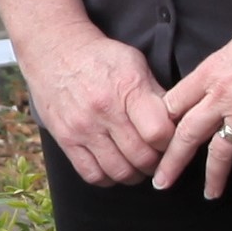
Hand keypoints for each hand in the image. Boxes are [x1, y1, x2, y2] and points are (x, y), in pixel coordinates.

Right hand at [24, 24, 178, 190]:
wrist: (55, 51)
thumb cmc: (100, 57)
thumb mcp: (135, 63)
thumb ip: (156, 95)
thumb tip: (176, 122)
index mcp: (126, 88)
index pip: (158, 132)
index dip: (170, 142)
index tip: (169, 140)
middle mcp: (103, 111)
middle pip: (141, 157)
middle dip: (156, 162)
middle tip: (157, 156)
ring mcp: (82, 128)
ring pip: (119, 171)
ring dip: (135, 174)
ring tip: (137, 164)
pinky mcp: (65, 140)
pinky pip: (92, 174)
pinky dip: (108, 178)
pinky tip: (114, 166)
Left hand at [153, 0, 231, 194]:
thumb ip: (221, 69)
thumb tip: (215, 82)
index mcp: (210, 73)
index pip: (174, 104)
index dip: (165, 124)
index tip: (159, 140)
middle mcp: (222, 94)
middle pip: (187, 134)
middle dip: (171, 162)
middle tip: (161, 181)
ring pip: (220, 151)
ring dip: (213, 177)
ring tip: (210, 193)